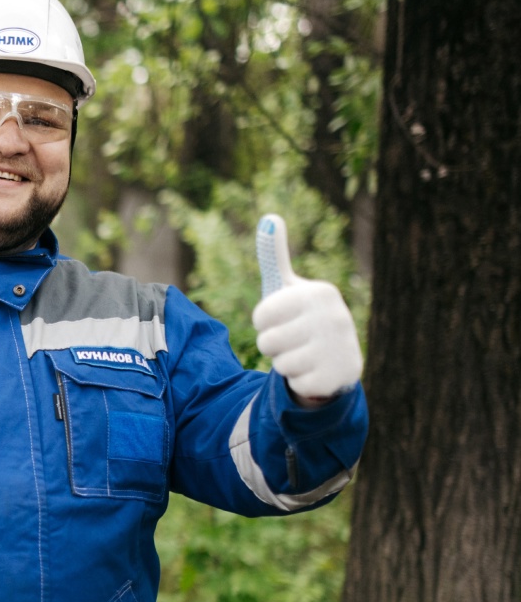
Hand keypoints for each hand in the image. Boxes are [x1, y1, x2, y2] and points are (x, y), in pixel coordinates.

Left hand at [251, 215, 361, 401]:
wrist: (335, 359)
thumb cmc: (301, 319)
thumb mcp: (287, 288)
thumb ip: (274, 256)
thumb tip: (269, 217)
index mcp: (320, 292)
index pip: (261, 316)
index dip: (264, 323)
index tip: (282, 319)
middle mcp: (335, 317)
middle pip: (267, 342)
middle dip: (272, 346)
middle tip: (293, 341)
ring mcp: (339, 348)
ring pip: (279, 365)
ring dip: (285, 364)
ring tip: (303, 355)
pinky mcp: (338, 377)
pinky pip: (295, 384)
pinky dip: (299, 382)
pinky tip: (314, 372)